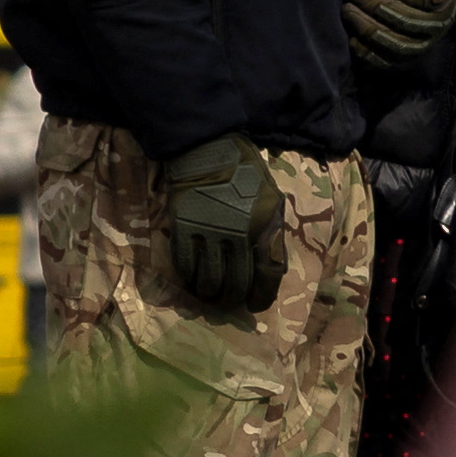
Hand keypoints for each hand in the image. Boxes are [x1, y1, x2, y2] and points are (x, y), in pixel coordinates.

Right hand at [158, 135, 276, 311]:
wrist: (207, 151)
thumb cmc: (244, 177)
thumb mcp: (272, 202)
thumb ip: (271, 235)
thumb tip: (267, 272)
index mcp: (266, 226)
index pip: (269, 274)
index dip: (262, 296)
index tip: (254, 305)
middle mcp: (239, 233)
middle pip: (237, 283)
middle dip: (232, 300)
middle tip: (227, 304)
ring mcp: (209, 232)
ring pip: (209, 280)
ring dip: (210, 294)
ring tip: (209, 297)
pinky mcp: (183, 228)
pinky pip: (186, 266)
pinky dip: (189, 279)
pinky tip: (192, 282)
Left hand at [345, 0, 455, 65]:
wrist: (437, 3)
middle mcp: (439, 24)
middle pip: (401, 17)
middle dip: (370, 2)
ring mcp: (425, 45)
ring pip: (394, 42)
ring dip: (366, 27)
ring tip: (346, 10)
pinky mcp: (410, 60)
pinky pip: (388, 63)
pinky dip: (368, 53)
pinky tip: (351, 38)